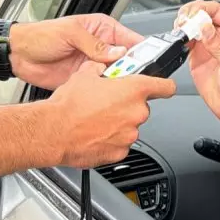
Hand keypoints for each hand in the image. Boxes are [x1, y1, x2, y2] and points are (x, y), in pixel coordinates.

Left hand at [9, 14, 143, 88]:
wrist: (19, 55)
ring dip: (120, 83)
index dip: (142, 51)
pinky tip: (108, 95)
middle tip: (136, 79)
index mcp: (102, 29)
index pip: (130, 40)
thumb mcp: (70, 33)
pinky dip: (106, 93)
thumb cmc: (40, 35)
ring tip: (123, 88)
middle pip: (127, 61)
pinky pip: (102, 88)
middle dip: (133, 70)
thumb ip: (95, 44)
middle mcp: (101, 48)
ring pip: (117, 76)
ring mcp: (94, 65)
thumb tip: (118, 53)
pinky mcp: (86, 80)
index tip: (150, 62)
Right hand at [38, 62, 175, 167]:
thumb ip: (101, 68)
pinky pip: (121, 143)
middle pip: (141, 107)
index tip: (164, 87)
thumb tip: (102, 67)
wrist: (54, 131)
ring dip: (118, 123)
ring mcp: (130, 134)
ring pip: (130, 126)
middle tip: (108, 104)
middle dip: (127, 106)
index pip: (165, 87)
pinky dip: (111, 140)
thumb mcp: (85, 74)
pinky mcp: (120, 152)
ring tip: (96, 120)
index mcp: (133, 90)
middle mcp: (136, 112)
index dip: (164, 86)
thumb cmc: (68, 105)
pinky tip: (95, 134)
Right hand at [176, 1, 219, 128]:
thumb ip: (219, 47)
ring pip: (193, 26)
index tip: (192, 17)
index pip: (217, 10)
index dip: (202, 9)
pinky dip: (180, 38)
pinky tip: (179, 41)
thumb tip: (205, 28)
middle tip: (182, 22)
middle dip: (189, 14)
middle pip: (202, 14)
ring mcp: (209, 46)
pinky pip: (187, 41)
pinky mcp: (198, 57)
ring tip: (178, 30)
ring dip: (183, 25)